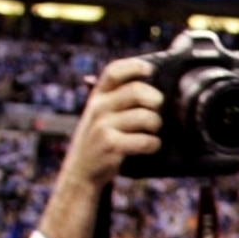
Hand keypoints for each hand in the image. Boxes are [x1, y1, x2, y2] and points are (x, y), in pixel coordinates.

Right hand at [62, 58, 166, 192]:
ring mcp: (103, 126)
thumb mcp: (99, 114)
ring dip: (156, 125)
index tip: (150, 70)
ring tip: (152, 131)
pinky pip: (146, 141)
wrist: (81, 170)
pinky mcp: (111, 145)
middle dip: (155, 100)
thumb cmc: (99, 139)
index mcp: (97, 96)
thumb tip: (149, 84)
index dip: (134, 67)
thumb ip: (116, 98)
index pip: (113, 71)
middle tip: (157, 109)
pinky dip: (154, 144)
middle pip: (137, 92)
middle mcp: (98, 107)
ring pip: (146, 117)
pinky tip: (150, 146)